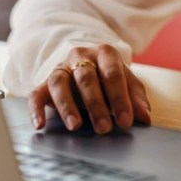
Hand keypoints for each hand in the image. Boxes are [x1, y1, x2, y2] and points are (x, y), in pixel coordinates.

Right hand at [28, 44, 150, 133]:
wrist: (86, 66)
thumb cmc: (109, 77)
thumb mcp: (127, 83)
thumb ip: (136, 98)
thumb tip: (145, 117)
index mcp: (105, 53)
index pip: (112, 73)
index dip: (120, 98)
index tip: (126, 121)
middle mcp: (80, 56)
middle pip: (86, 78)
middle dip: (96, 104)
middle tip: (104, 127)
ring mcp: (61, 68)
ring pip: (60, 83)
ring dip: (67, 106)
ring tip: (75, 125)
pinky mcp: (44, 83)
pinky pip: (36, 94)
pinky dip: (36, 109)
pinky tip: (40, 124)